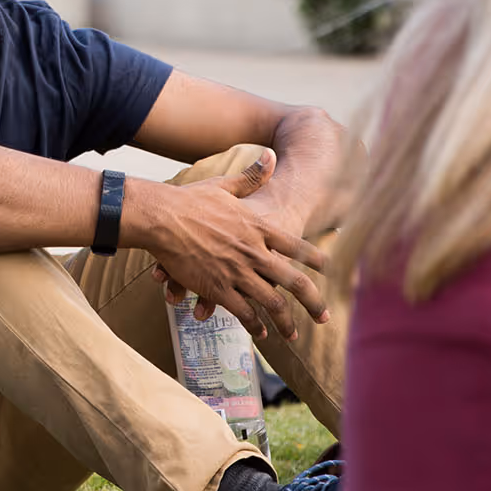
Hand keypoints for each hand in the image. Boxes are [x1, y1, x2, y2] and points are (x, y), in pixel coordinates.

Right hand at [141, 152, 328, 339]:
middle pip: (295, 282)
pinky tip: (261, 334)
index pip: (297, 246)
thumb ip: (251, 177)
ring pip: (272, 303)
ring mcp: (237, 272)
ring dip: (286, 322)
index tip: (329, 270)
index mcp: (259, 228)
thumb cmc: (190, 200)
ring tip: (294, 335)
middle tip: (325, 317)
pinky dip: (254, 325)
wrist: (161, 218)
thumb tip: (270, 155)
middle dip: (313, 302)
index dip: (315, 260)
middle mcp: (254, 252)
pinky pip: (243, 312)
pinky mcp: (217, 288)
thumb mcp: (225, 186)